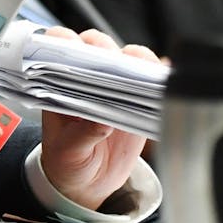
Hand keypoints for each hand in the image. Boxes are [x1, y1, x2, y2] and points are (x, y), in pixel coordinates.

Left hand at [38, 27, 158, 210]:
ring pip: (129, 59)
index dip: (66, 41)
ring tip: (140, 74)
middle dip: (105, 50)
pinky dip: (159, 78)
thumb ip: (82, 134)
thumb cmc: (66, 159)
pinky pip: (152, 82)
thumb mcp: (67, 149)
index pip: (61, 47)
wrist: (87, 181)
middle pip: (99, 46)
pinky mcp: (138, 100)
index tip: (73, 47)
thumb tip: (102, 122)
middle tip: (109, 62)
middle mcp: (88, 76)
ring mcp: (115, 86)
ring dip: (137, 61)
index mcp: (60, 81)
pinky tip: (162, 82)